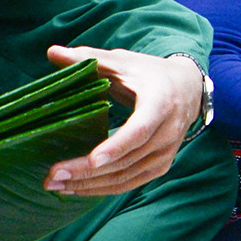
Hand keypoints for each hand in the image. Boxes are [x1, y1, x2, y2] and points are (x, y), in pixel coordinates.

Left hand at [43, 47, 201, 195]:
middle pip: (126, 160)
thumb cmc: (150, 74)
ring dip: (90, 185)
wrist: (188, 89)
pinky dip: (103, 188)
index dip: (116, 147)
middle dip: (87, 172)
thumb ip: (88, 58)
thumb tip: (52, 52)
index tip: (92, 160)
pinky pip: (129, 183)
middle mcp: (167, 134)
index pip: (140, 131)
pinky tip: (77, 188)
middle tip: (52, 175)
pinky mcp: (160, 167)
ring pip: (125, 177)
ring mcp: (165, 154)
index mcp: (160, 104)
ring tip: (56, 185)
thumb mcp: (123, 62)